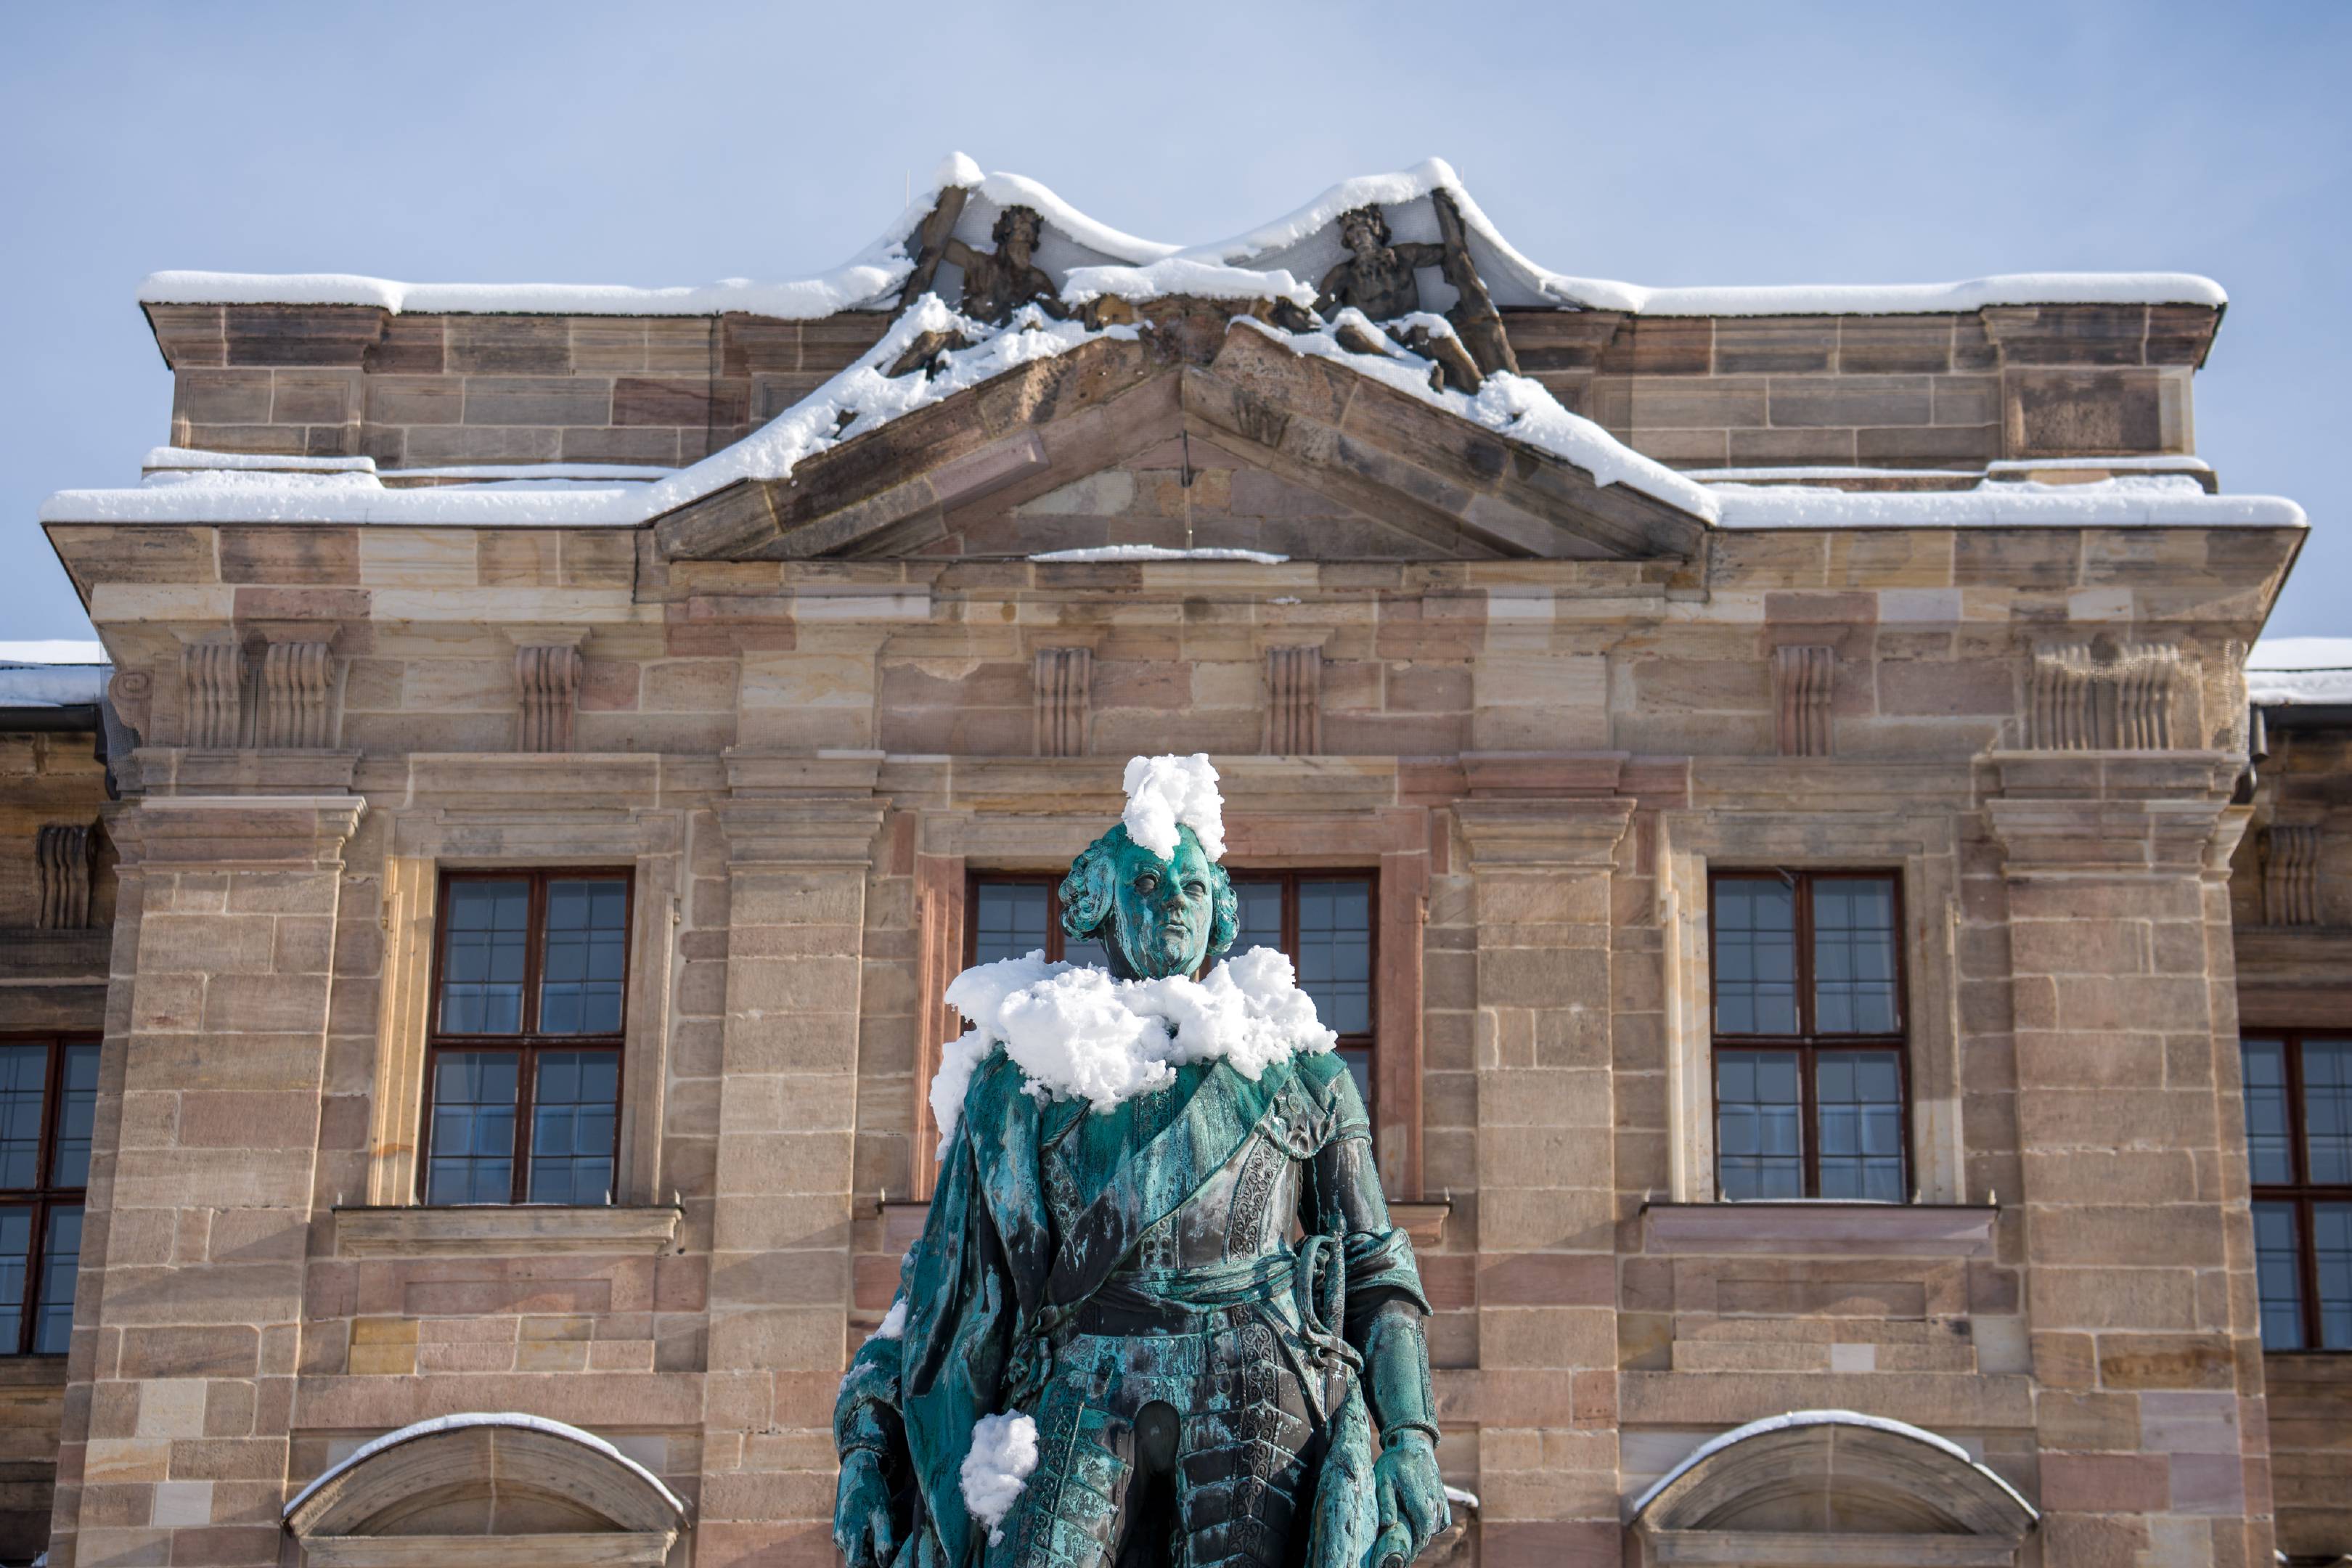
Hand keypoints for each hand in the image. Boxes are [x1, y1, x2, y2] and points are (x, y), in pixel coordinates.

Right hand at [833, 1447, 897, 1567]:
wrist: (857, 1469)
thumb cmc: (872, 1490)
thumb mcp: (882, 1513)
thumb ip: (883, 1539)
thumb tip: (883, 1562)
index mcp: (849, 1535)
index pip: (856, 1565)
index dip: (871, 1565)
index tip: (886, 1558)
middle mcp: (839, 1537)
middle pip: (855, 1560)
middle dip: (871, 1557)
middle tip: (889, 1544)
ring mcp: (838, 1533)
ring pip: (854, 1551)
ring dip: (868, 1548)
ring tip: (884, 1533)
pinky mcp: (839, 1528)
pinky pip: (851, 1542)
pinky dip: (863, 1540)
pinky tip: (875, 1527)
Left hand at [1370, 1429, 1448, 1567]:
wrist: (1413, 1443)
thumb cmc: (1394, 1462)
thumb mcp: (1383, 1479)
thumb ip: (1386, 1502)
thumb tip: (1388, 1524)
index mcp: (1420, 1499)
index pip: (1423, 1531)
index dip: (1416, 1547)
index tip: (1406, 1557)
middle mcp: (1434, 1501)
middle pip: (1429, 1532)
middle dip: (1418, 1544)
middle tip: (1403, 1551)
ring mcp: (1441, 1499)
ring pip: (1436, 1526)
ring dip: (1425, 1534)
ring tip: (1409, 1538)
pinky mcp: (1443, 1497)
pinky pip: (1443, 1519)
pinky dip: (1434, 1526)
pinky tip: (1421, 1525)